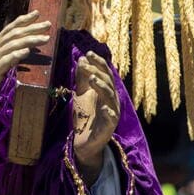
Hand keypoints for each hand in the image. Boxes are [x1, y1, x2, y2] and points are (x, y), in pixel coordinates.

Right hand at [0, 12, 50, 149]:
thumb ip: (6, 58)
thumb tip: (21, 52)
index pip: (9, 29)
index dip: (23, 21)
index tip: (37, 14)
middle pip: (14, 34)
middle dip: (32, 27)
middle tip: (48, 24)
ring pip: (12, 45)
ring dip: (30, 40)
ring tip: (44, 38)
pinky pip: (4, 61)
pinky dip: (15, 55)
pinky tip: (26, 52)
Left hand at [72, 51, 119, 181]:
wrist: (84, 141)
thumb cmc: (85, 116)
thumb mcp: (81, 94)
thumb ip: (82, 78)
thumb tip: (82, 59)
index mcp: (106, 91)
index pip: (105, 73)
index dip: (98, 63)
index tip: (88, 53)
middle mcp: (112, 100)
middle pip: (108, 82)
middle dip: (97, 71)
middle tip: (86, 64)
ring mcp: (112, 113)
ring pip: (110, 97)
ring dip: (102, 87)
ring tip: (92, 79)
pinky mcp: (110, 127)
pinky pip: (111, 118)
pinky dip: (109, 112)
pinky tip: (103, 108)